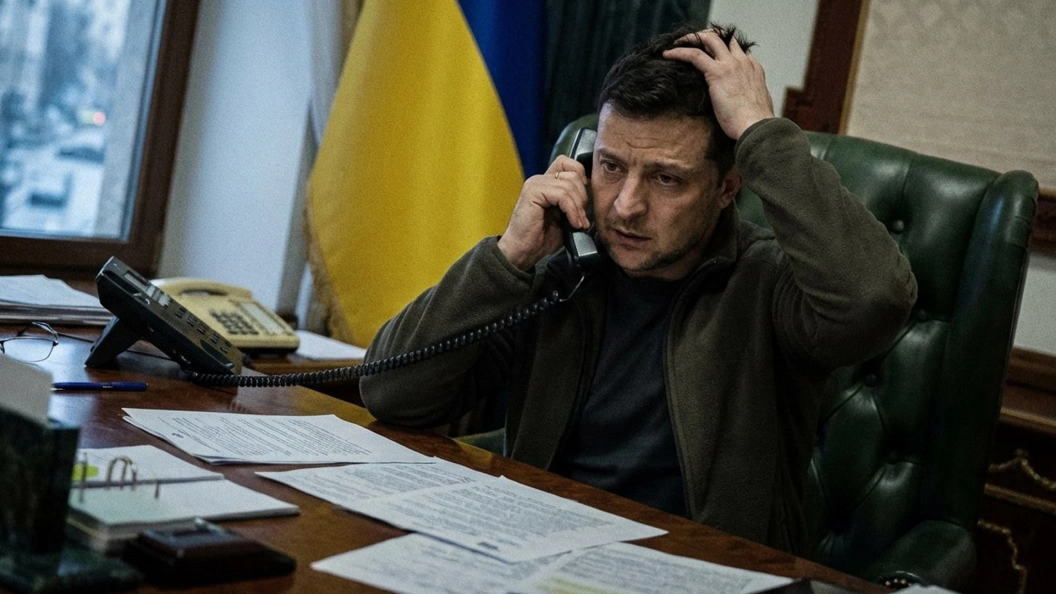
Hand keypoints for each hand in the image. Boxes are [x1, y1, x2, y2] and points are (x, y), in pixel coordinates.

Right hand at [497, 155, 589, 270]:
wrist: (524, 251)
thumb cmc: (542, 237)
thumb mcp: (565, 217)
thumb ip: (575, 203)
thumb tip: (593, 197)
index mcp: (548, 182)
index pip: (570, 164)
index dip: (582, 178)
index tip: (583, 201)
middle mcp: (540, 179)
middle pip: (574, 174)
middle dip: (583, 197)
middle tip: (582, 218)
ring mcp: (535, 184)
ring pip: (570, 184)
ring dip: (578, 207)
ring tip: (578, 224)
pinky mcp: (533, 192)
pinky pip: (562, 195)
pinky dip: (572, 210)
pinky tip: (572, 224)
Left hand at [662, 29, 774, 140]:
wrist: (756, 127)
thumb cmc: (754, 123)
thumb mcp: (754, 104)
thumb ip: (745, 96)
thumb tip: (737, 102)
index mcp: (753, 69)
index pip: (735, 50)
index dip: (720, 50)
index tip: (707, 55)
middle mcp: (742, 62)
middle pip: (722, 39)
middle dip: (704, 37)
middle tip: (689, 42)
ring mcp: (730, 65)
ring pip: (708, 40)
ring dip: (690, 39)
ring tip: (675, 44)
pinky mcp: (717, 73)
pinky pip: (694, 54)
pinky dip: (679, 52)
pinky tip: (667, 55)